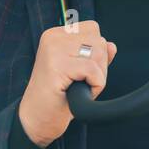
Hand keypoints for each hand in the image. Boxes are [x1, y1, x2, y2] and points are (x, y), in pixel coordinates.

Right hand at [18, 20, 115, 146]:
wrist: (36, 119)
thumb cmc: (57, 96)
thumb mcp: (79, 72)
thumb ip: (94, 57)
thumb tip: (112, 46)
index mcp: (56, 35)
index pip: (93, 29)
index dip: (96, 52)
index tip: (80, 70)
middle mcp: (53, 38)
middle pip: (99, 41)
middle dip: (99, 66)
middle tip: (79, 82)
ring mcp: (54, 51)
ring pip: (98, 54)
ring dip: (97, 76)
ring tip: (77, 86)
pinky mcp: (57, 66)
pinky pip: (93, 71)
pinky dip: (94, 86)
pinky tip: (78, 92)